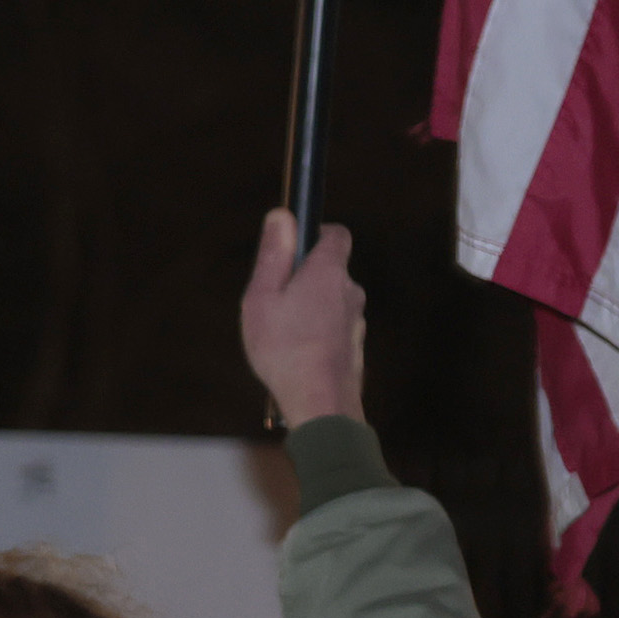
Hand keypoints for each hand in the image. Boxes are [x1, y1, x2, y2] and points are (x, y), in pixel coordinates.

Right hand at [241, 210, 365, 431]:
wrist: (320, 402)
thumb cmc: (284, 348)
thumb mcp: (262, 296)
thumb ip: (274, 255)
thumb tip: (283, 215)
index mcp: (328, 272)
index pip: (337, 235)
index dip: (316, 233)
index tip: (292, 247)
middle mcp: (349, 291)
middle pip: (330, 270)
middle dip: (304, 277)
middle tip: (273, 300)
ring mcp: (356, 320)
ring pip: (331, 301)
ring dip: (310, 308)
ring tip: (281, 332)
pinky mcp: (354, 345)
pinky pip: (333, 326)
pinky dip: (317, 332)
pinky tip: (295, 352)